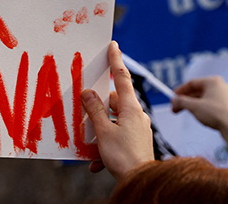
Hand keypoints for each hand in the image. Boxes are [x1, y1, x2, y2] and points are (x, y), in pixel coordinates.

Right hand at [80, 41, 153, 179]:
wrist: (141, 181)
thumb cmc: (124, 156)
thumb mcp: (103, 131)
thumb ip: (94, 110)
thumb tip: (88, 93)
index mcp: (131, 108)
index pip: (121, 78)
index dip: (116, 60)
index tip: (113, 45)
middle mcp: (137, 115)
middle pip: (114, 102)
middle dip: (99, 108)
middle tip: (86, 117)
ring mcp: (138, 128)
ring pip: (114, 121)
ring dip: (101, 131)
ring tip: (92, 145)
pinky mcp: (137, 141)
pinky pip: (118, 137)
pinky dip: (106, 145)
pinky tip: (97, 160)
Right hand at [172, 75, 227, 160]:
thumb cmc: (217, 114)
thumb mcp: (194, 107)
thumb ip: (181, 102)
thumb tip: (174, 101)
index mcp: (213, 81)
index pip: (192, 83)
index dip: (180, 90)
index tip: (172, 97)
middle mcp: (222, 86)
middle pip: (198, 91)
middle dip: (186, 100)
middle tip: (176, 108)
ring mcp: (227, 96)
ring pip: (205, 98)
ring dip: (193, 105)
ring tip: (186, 113)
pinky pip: (213, 104)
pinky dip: (203, 108)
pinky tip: (199, 116)